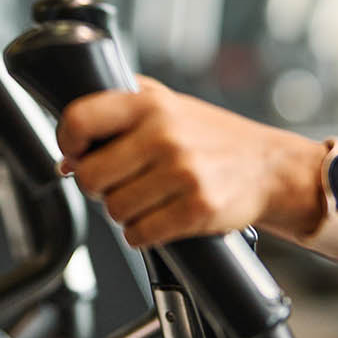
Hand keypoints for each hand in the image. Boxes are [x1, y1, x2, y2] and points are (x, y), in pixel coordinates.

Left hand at [55, 79, 322, 248]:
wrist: (270, 166)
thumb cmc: (214, 136)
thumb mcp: (168, 104)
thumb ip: (117, 114)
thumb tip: (67, 158)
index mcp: (151, 104)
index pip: (80, 119)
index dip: (68, 142)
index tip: (75, 153)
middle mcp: (164, 134)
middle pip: (90, 176)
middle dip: (98, 187)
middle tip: (118, 183)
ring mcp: (182, 172)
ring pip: (114, 210)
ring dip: (124, 212)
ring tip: (148, 199)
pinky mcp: (196, 208)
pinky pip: (140, 234)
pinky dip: (143, 233)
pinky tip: (159, 218)